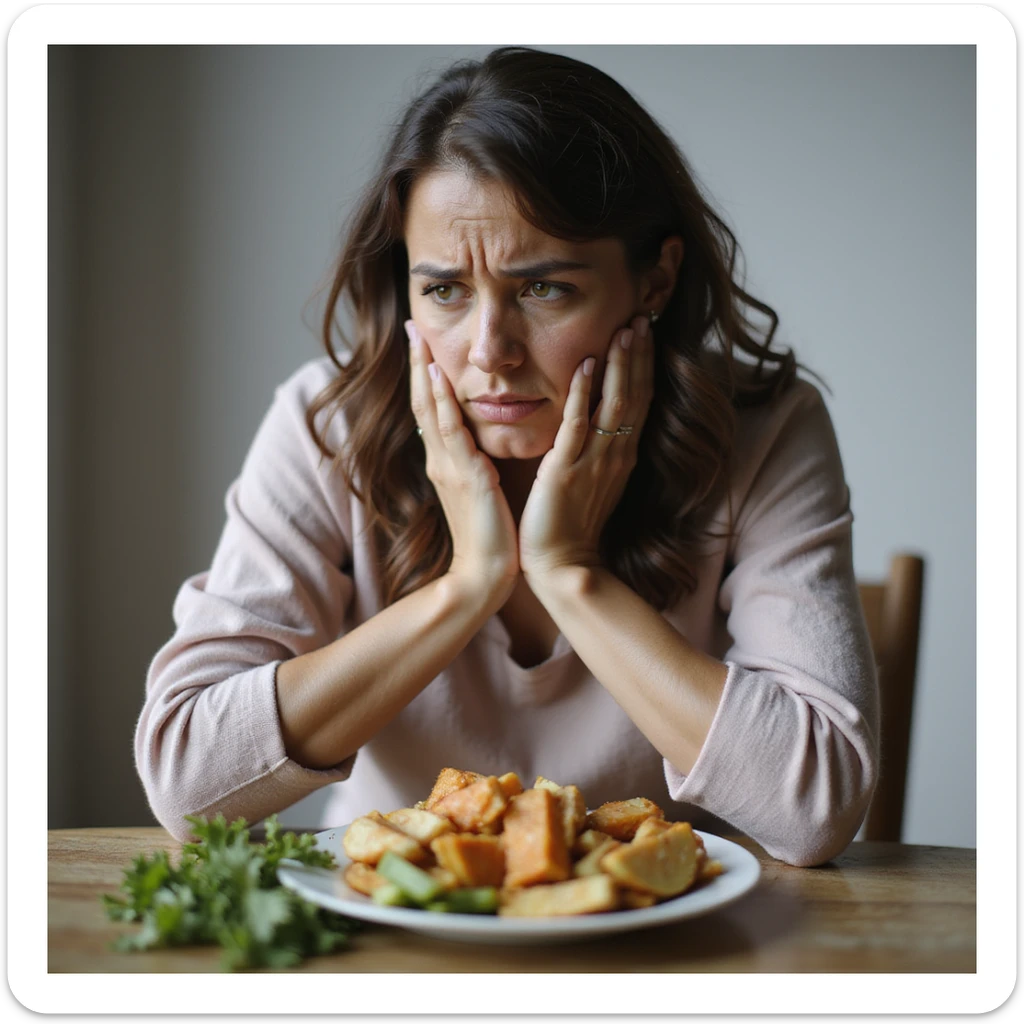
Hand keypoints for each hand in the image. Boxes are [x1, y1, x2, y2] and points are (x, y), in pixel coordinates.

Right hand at [406, 320, 519, 602]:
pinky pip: (451, 433)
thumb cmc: (489, 536)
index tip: (422, 344)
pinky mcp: (466, 477)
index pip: (431, 410)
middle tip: (410, 327)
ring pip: (430, 410)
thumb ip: (475, 465)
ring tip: (419, 339)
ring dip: (425, 372)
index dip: (425, 376)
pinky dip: (443, 403)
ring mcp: (449, 468)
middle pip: (422, 402)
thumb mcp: (480, 491)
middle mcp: (441, 461)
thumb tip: (478, 445)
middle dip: (417, 363)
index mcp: (446, 463)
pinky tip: (440, 378)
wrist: (485, 574)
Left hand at [518, 314, 653, 580]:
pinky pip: (579, 425)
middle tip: (642, 316)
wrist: (562, 565)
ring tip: (626, 329)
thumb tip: (594, 422)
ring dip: (621, 364)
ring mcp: (594, 462)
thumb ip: (596, 449)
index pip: (638, 400)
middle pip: (635, 395)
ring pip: (615, 404)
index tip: (644, 331)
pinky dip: (584, 394)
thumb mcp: (591, 481)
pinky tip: (588, 364)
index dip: (643, 365)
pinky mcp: (567, 471)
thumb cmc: (570, 526)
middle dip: (639, 355)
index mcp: (621, 455)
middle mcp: (615, 454)